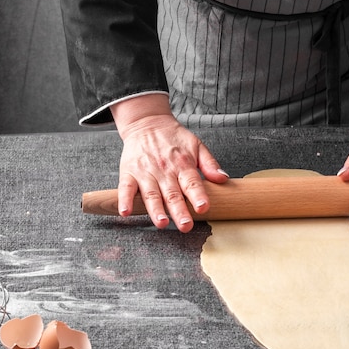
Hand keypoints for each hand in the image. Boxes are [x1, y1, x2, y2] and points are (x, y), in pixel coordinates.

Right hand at [111, 94, 227, 231]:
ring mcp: (146, 172)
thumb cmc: (174, 138)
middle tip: (185, 225)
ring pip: (151, 194)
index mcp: (183, 164)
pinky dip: (125, 200)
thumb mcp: (197, 145)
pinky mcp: (129, 173)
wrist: (148, 123)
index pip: (192, 182)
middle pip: (173, 193)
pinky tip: (125, 211)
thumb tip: (223, 178)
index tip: (203, 207)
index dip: (198, 195)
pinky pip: (126, 188)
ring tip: (162, 222)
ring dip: (156, 209)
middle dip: (179, 211)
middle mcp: (165, 170)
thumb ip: (210, 163)